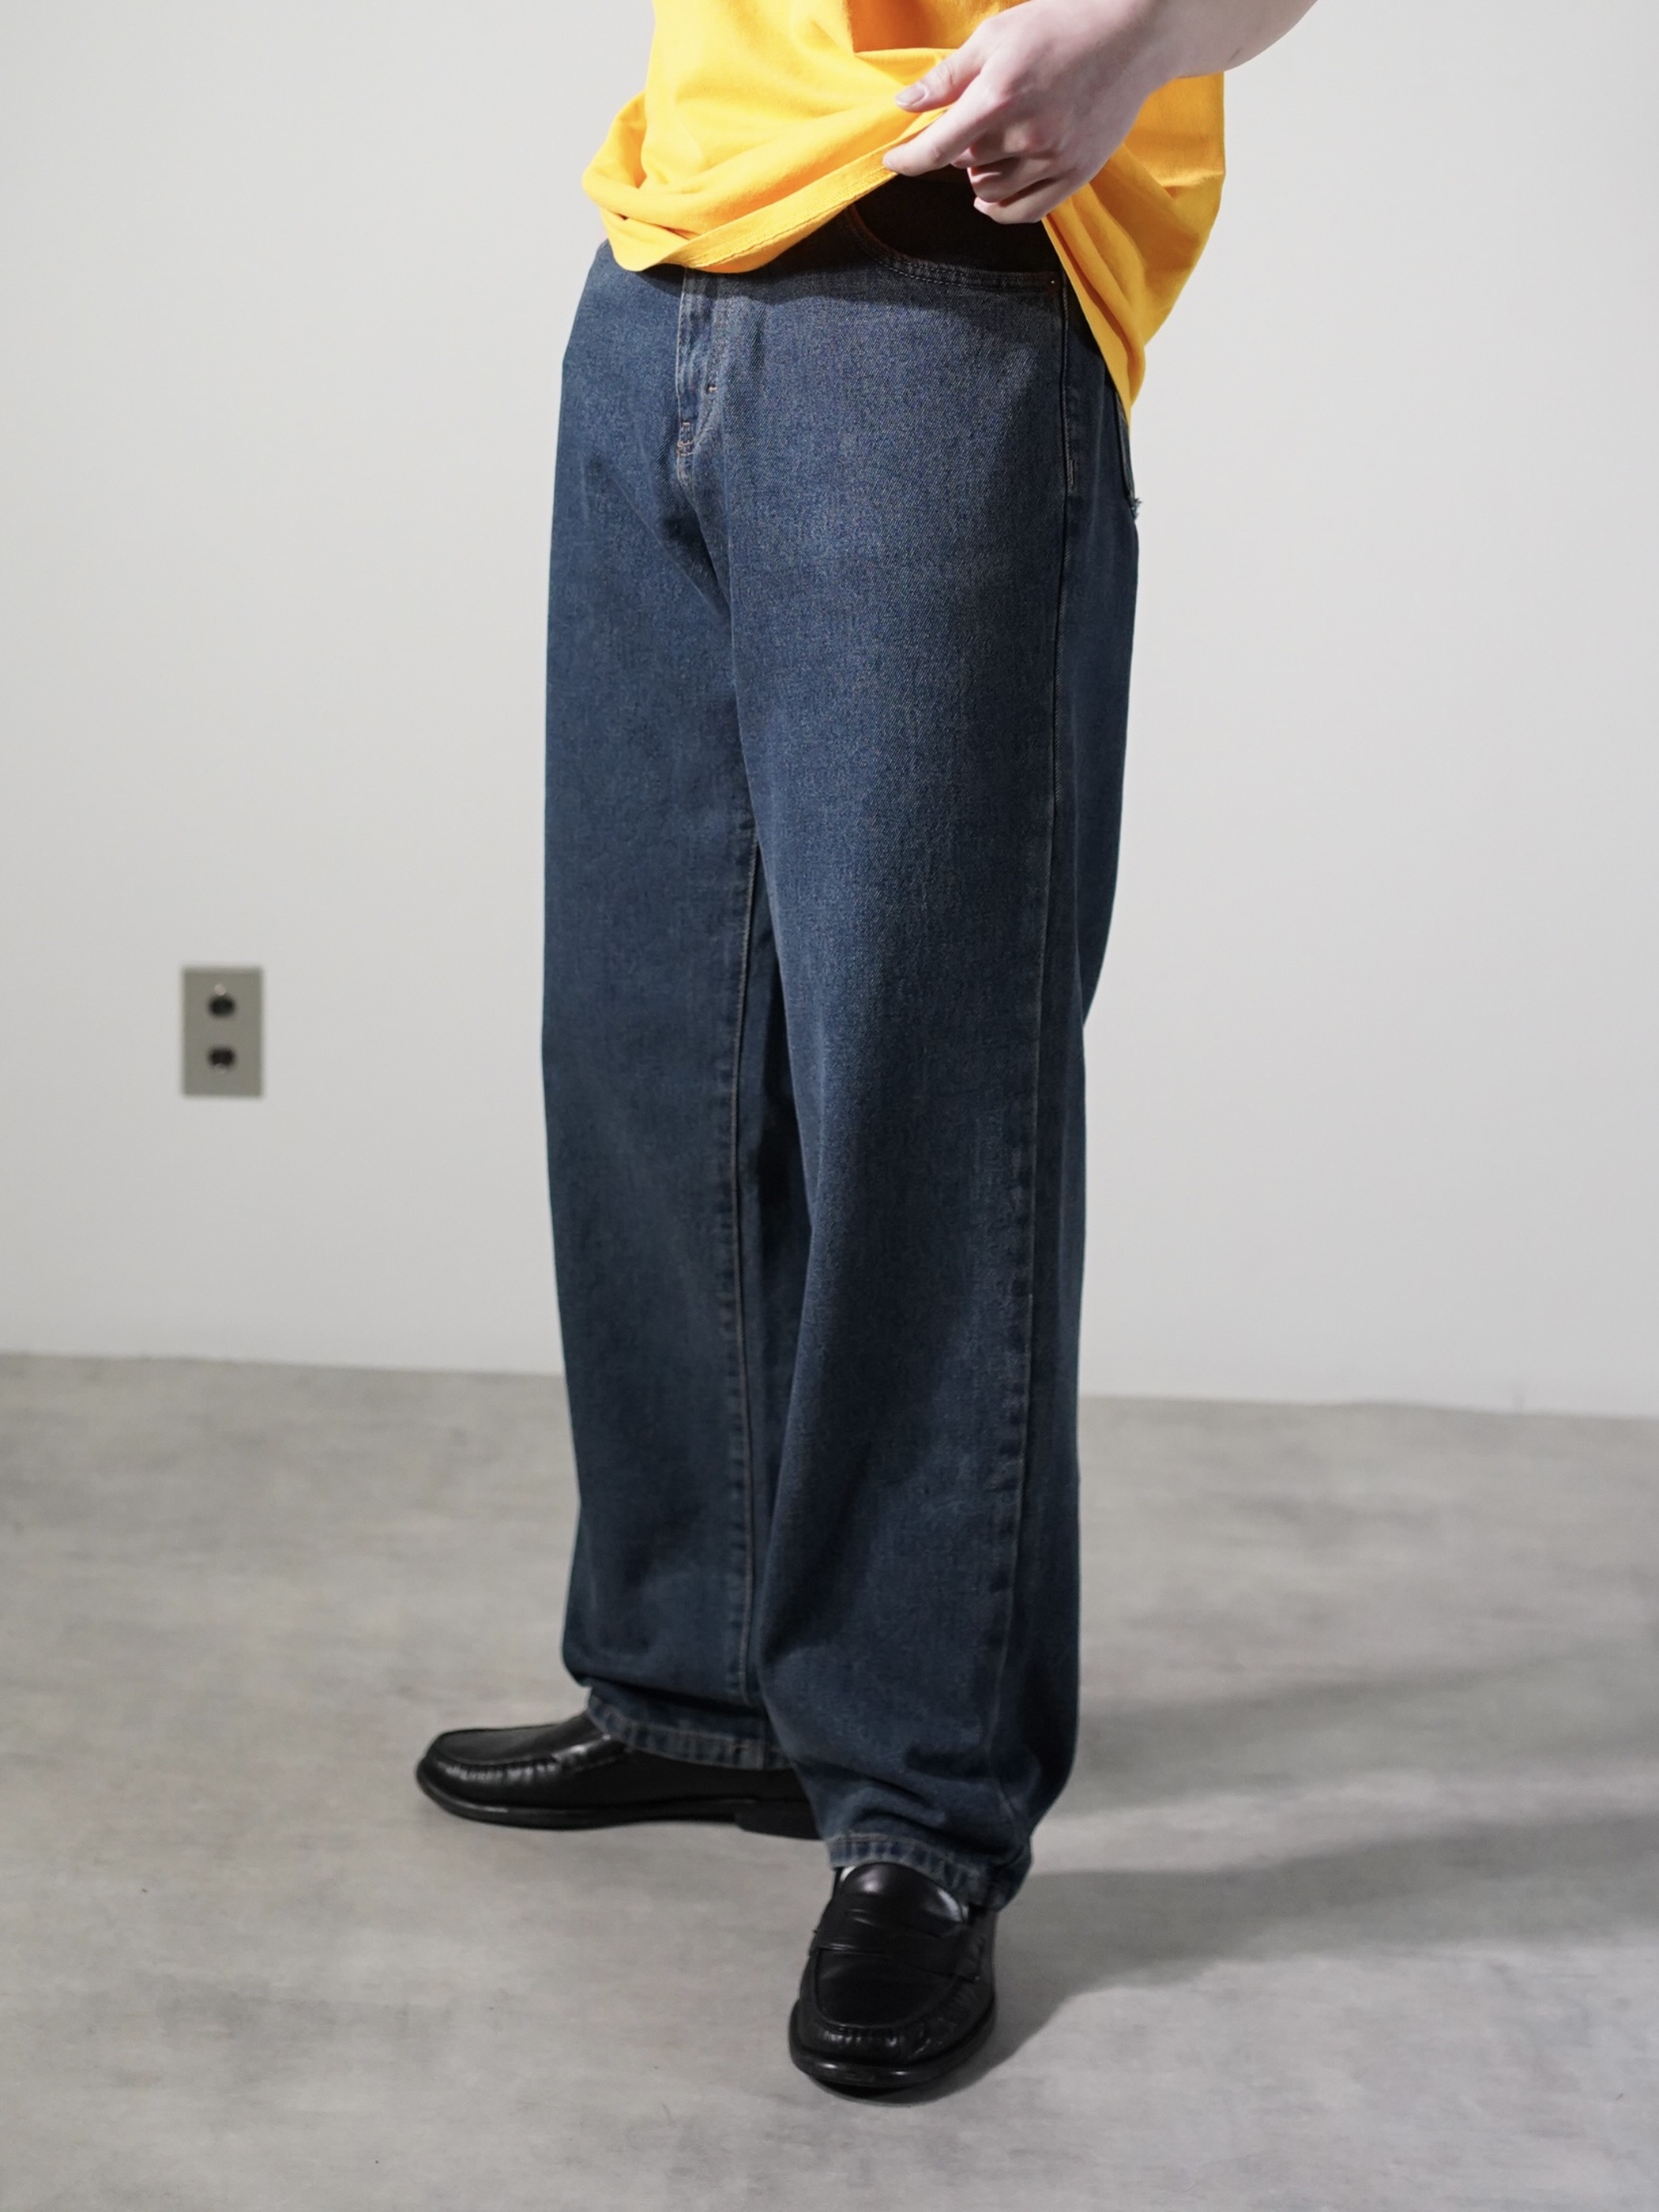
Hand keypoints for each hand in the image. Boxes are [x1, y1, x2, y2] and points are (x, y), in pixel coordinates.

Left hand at [883, 0, 1181, 224]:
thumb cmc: (1060, 27)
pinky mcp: (1076, 174)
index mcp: (998, 97)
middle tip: (969, 123)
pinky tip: (989, 197)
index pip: (936, 148)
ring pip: (991, 190)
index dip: (907, 159)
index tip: (893, 160)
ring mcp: (1053, 159)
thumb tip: (906, 105)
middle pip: (964, 164)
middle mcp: (1025, 135)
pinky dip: (1000, 209)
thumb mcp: (996, 37)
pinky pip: (1025, 211)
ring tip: (989, 148)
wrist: (1131, 37)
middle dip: (956, 147)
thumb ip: (948, 76)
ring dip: (979, 174)